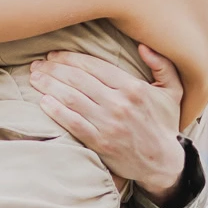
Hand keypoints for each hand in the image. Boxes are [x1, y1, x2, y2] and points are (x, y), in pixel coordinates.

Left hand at [29, 45, 187, 198]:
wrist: (163, 162)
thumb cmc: (164, 124)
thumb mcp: (173, 91)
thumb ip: (162, 65)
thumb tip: (144, 46)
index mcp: (133, 87)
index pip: (94, 66)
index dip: (71, 58)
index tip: (54, 54)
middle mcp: (119, 103)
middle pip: (78, 80)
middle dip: (54, 69)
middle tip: (38, 64)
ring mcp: (108, 124)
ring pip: (72, 99)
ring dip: (49, 86)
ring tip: (35, 78)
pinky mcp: (100, 143)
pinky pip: (72, 123)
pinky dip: (56, 110)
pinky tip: (43, 101)